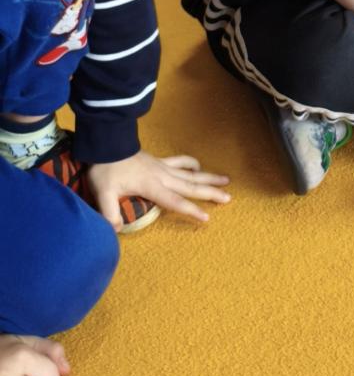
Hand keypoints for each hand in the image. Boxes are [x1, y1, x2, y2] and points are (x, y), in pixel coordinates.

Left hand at [86, 151, 230, 230]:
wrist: (108, 144)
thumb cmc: (106, 169)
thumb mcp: (103, 193)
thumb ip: (109, 212)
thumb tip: (116, 231)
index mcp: (152, 186)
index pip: (175, 201)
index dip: (191, 210)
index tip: (207, 218)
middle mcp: (163, 176)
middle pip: (191, 186)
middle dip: (211, 193)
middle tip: (229, 198)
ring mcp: (163, 167)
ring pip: (191, 173)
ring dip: (209, 177)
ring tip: (226, 180)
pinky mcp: (160, 161)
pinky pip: (181, 161)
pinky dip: (192, 164)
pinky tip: (199, 167)